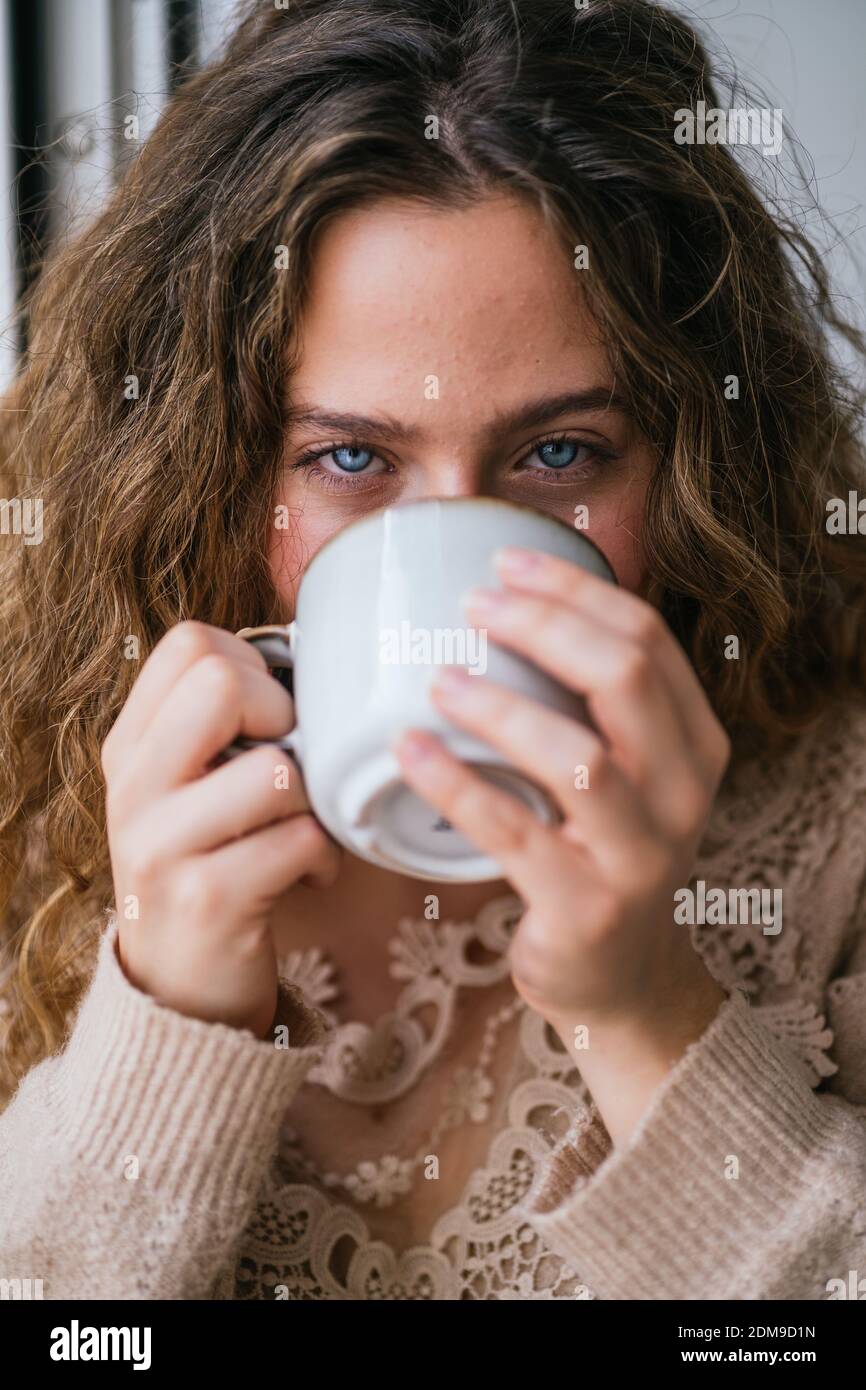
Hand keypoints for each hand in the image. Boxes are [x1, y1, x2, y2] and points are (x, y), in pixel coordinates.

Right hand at [102, 621, 340, 1037]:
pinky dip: (326, 856)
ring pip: (276, 769)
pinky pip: (301, 839)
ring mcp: (163, 844)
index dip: (253, 665)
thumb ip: (218, 729)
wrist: (177, 993)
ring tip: (304, 827)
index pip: (189, 645)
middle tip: (290, 761)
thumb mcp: (186, 792)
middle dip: (285, 713)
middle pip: (222, 683)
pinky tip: (310, 873)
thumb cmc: (208, 869)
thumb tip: (302, 660)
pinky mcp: (208, 898)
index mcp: (131, 747)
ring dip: (315, 797)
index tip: (270, 717)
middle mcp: (135, 787)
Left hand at [393, 546, 729, 1144]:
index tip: (504, 563)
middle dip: (543, 625)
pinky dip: (456, 784)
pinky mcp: (587, 906)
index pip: (647, 638)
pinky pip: (514, 833)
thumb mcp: (627, 774)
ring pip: (577, 758)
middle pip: (624, 677)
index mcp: (696, 743)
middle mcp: (683, 793)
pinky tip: (409, 749)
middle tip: (471, 606)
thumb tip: (503, 605)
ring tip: (439, 679)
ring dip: (500, 707)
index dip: (574, 590)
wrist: (618, 977)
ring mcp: (640, 855)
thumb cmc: (600, 852)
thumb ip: (592, 705)